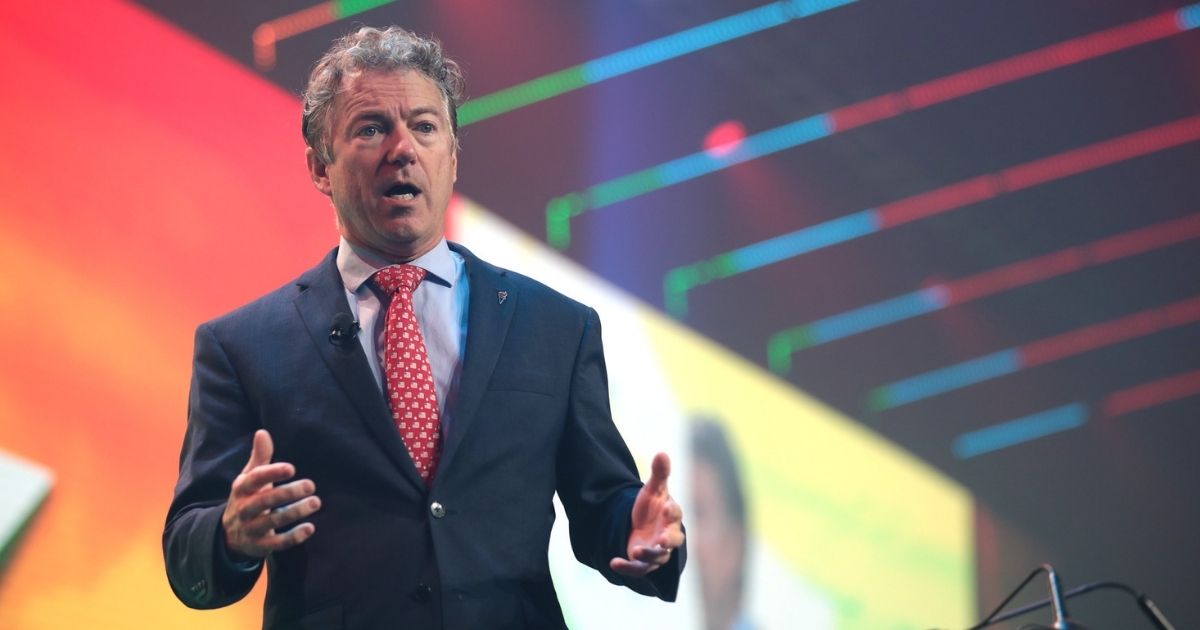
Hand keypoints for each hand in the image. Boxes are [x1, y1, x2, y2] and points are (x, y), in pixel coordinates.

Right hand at [221, 429, 320, 558]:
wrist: (229, 535)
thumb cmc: (248, 498)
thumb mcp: (249, 478)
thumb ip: (259, 457)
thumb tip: (262, 432)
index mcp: (241, 489)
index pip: (254, 480)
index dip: (271, 473)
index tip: (291, 468)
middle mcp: (243, 509)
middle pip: (263, 501)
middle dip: (287, 493)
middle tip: (310, 485)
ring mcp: (250, 529)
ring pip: (271, 522)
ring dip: (294, 512)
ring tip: (315, 502)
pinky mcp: (259, 546)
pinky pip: (276, 543)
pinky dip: (293, 537)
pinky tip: (310, 528)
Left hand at [610, 452, 684, 576]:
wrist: (639, 525)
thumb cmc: (651, 507)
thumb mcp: (653, 489)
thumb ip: (659, 473)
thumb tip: (662, 452)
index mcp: (672, 517)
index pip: (676, 514)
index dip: (672, 512)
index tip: (667, 507)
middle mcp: (668, 536)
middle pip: (673, 541)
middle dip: (668, 540)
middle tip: (662, 539)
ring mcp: (656, 551)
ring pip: (657, 557)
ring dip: (648, 555)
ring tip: (636, 550)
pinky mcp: (643, 563)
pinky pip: (637, 569)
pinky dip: (626, 567)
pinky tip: (613, 562)